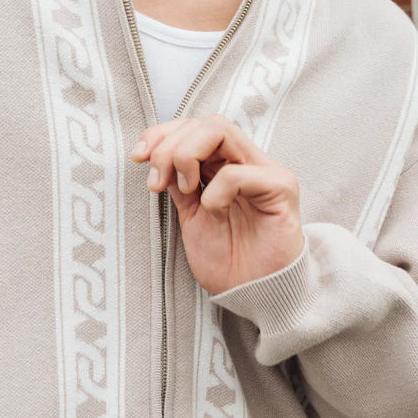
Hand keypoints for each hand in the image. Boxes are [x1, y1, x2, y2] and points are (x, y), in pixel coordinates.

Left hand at [130, 114, 304, 295]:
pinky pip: (238, 173)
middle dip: (169, 146)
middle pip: (205, 122)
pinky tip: (213, 211)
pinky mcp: (281, 188)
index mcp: (224, 165)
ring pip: (221, 130)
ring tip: (184, 190)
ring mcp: (264, 171)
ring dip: (187, 156)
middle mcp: (246, 162)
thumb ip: (177, 182)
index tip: (137, 156)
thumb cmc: (227, 260)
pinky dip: (214, 191)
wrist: (253, 295)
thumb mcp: (189, 214)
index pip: (194, 126)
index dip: (161, 133)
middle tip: (157, 182)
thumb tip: (151, 153)